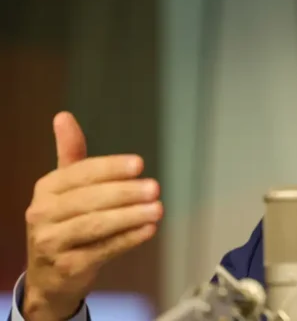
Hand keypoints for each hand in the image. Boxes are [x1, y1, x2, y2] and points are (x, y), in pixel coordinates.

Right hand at [22, 112, 162, 320]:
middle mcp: (43, 214)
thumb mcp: (65, 188)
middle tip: (155, 188)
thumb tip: (63, 116)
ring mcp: (52, 243)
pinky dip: (127, 239)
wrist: (49, 277)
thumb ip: (71, 154)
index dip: (110, 168)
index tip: (139, 164)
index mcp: (46, 188)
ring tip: (158, 209)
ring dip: (130, 217)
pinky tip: (148, 230)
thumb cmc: (65, 222)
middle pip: (89, 200)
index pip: (80, 173)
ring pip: (95, 226)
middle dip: (125, 193)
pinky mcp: (67, 267)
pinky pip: (102, 250)